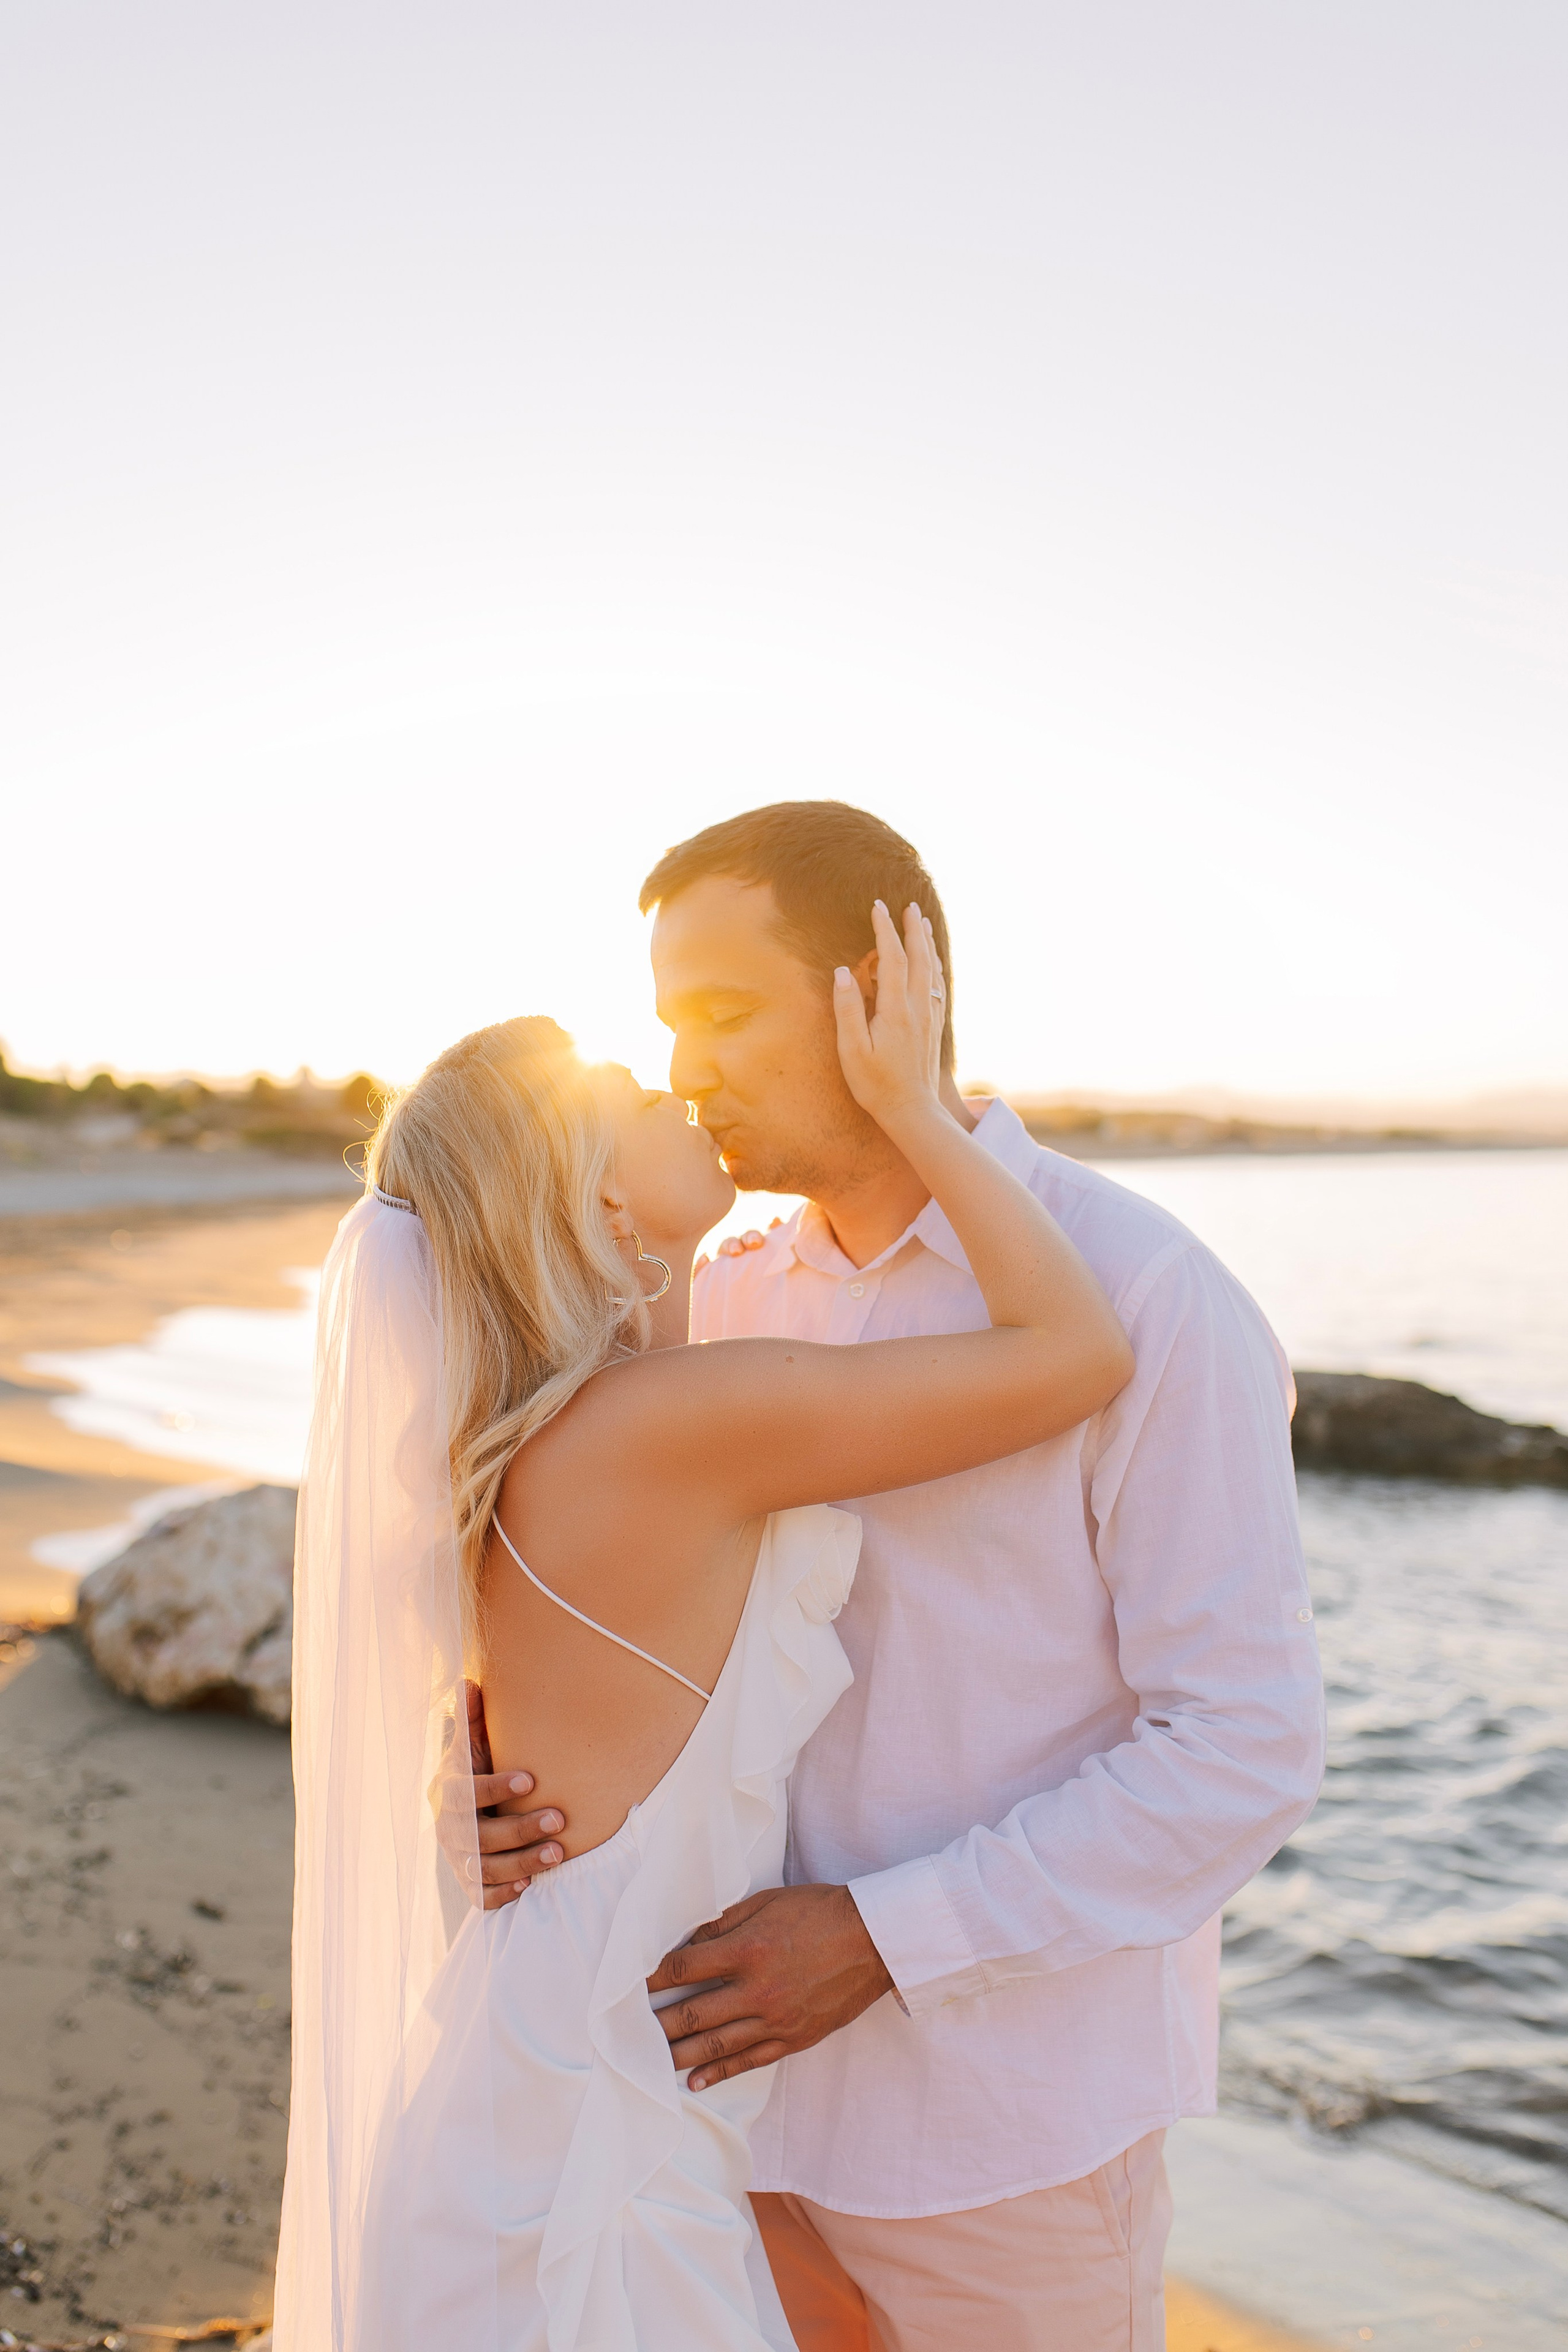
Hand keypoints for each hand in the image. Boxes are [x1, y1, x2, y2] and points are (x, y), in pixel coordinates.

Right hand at [437, 1681, 565, 1909]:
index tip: (530, 1779)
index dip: (494, 1788)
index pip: (466, 1793)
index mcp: (448, 1791)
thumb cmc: (476, 1769)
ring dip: (521, 1862)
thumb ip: (472, 1719)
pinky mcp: (469, 1883)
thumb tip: (470, 1682)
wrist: (464, 1812)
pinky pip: (480, 1896)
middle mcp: (449, 1829)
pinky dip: (502, 1894)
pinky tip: (530, 1884)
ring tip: (559, 1853)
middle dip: (519, 1830)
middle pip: (479, 1836)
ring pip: (484, 1868)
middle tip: (559, 1819)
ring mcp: (457, 1859)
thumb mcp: (471, 1744)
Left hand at [646, 1884, 893, 2090]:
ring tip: (649, 2062)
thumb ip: (725, 1923)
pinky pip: (750, 2061)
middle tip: (626, 2033)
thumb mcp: (768, 1902)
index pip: (685, 1968)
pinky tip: (695, 2082)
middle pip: (693, 2013)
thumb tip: (688, 1941)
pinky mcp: (794, 2038)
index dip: (653, 1977)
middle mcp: (758, 1990)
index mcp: (749, 1949)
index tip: (630, 1985)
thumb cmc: (819, 1911)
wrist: (874, 1939)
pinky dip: (720, 2075)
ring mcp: (777, 2019)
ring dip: (679, 2054)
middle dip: (656, 2024)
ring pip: (717, 2045)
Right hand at [833, 901, 943, 1135]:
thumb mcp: (853, 1050)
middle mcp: (918, 1009)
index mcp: (896, 1011)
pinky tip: (933, 963)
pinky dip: (935, 967)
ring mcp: (930, 1018)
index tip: (878, 907)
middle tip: (910, 906)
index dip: (885, 931)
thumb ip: (848, 1009)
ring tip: (923, 925)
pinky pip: (938, 987)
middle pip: (919, 959)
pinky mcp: (934, 1028)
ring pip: (932, 971)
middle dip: (913, 930)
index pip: (892, 959)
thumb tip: (843, 971)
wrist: (912, 1111)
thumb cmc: (876, 1084)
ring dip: (927, 945)